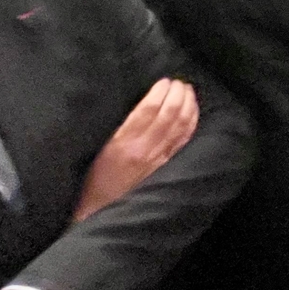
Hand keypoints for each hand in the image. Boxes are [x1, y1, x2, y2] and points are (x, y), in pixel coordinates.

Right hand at [72, 77, 198, 222]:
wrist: (99, 209)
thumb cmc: (95, 176)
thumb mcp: (101, 147)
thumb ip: (122, 126)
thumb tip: (144, 100)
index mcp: (124, 142)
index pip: (148, 110)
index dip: (159, 92)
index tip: (163, 81)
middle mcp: (144, 149)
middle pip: (169, 114)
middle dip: (177, 94)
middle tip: (178, 82)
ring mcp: (158, 157)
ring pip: (181, 125)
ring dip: (187, 104)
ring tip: (187, 90)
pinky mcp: (165, 164)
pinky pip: (184, 139)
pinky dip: (192, 121)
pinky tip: (193, 110)